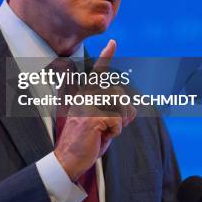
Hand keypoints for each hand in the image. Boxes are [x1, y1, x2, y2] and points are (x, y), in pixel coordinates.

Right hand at [54, 40, 135, 180]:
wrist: (68, 159)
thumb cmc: (86, 143)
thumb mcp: (102, 126)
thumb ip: (115, 114)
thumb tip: (133, 110)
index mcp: (85, 96)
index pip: (98, 73)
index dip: (106, 57)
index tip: (113, 42)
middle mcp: (85, 97)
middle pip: (119, 94)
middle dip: (123, 112)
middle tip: (111, 127)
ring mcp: (88, 106)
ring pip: (120, 105)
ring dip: (120, 122)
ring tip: (106, 131)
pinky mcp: (92, 117)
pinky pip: (117, 120)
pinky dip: (115, 132)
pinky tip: (102, 136)